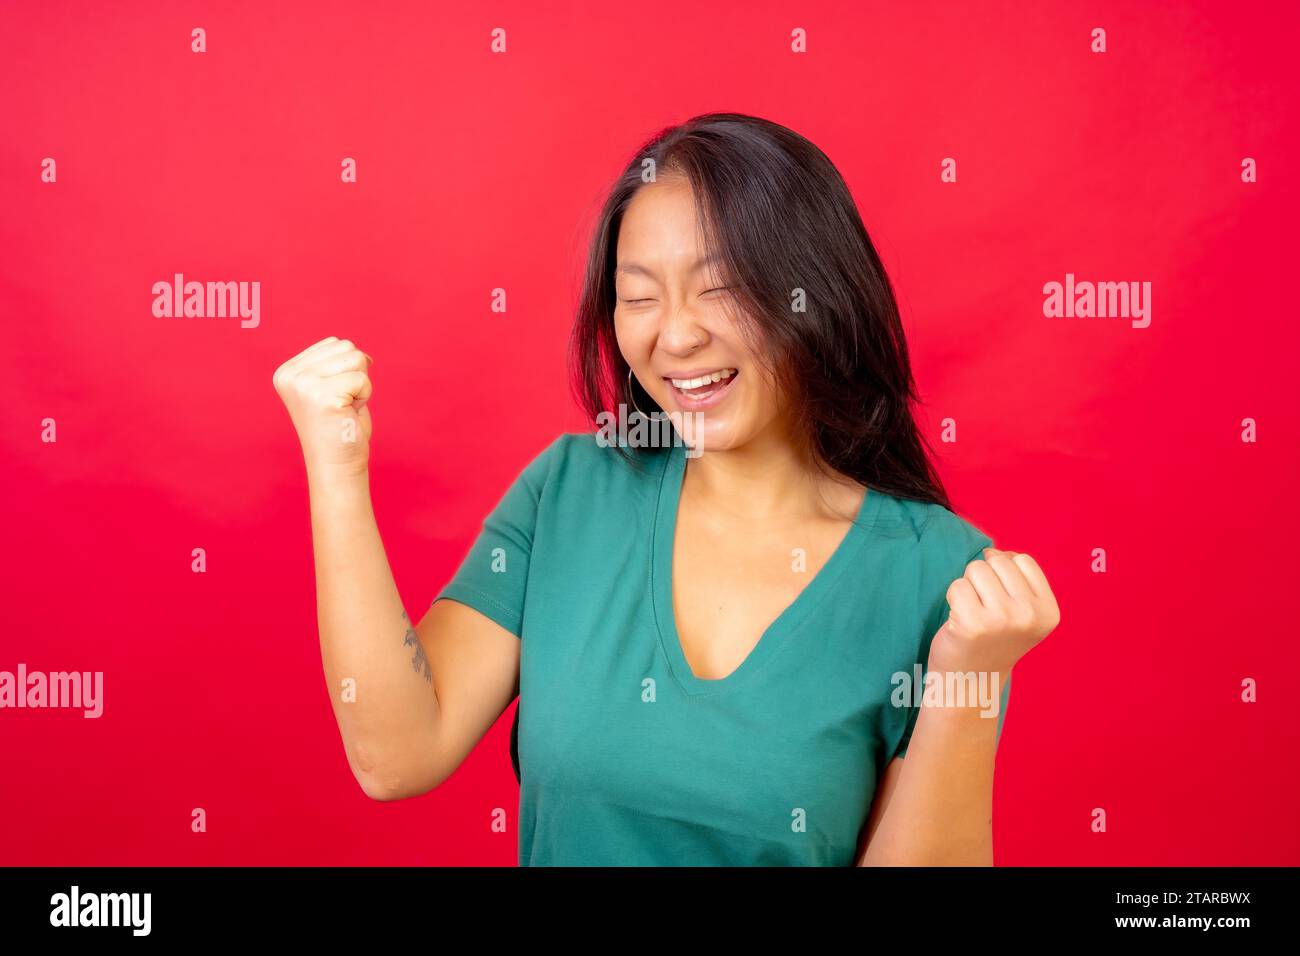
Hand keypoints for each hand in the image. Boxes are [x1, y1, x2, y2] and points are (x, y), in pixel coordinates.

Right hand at [272, 336, 373, 477]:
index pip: (334, 343)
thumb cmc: (340, 428)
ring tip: (345, 408)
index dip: (347, 369)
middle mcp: (290, 375)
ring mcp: (304, 385)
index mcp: (287, 371)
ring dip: (360, 385)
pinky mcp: (323, 396)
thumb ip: (336, 365)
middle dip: (355, 376)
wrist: (337, 465)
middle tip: (342, 405)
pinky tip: (348, 414)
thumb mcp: (331, 388)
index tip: (335, 397)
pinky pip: (363, 379)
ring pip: (356, 358)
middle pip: (346, 347)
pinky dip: (365, 396)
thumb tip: (364, 354)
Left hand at [927, 547, 1059, 677]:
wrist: (971, 681)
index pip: (1023, 560)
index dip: (1003, 569)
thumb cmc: (993, 640)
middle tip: (984, 607)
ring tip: (973, 613)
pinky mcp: (972, 623)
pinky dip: (953, 598)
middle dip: (984, 577)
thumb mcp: (1024, 613)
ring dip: (968, 586)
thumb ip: (1018, 580)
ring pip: (976, 569)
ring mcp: (1002, 619)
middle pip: (997, 561)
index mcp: (1049, 611)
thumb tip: (993, 550)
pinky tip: (960, 620)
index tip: (1000, 596)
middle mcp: (1030, 615)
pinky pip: (957, 585)